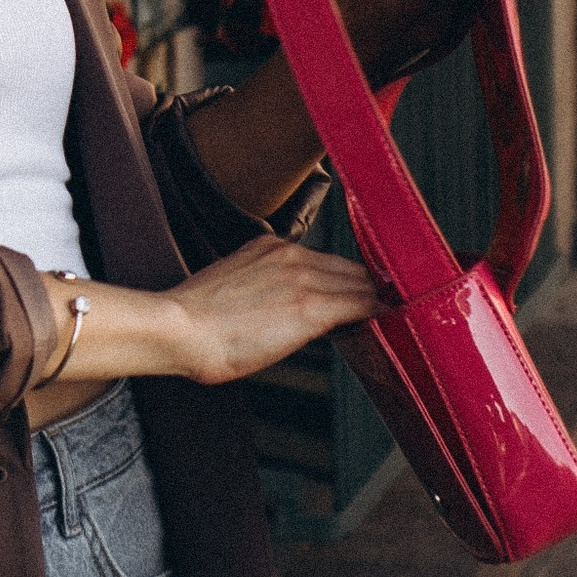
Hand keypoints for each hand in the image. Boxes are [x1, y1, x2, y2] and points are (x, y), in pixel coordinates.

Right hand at [19, 241, 377, 416]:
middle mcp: (289, 254)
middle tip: (391, 308)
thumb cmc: (194, 321)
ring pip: (361, 283)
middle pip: (351, 269)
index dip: (350, 282)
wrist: (179, 330)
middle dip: (372, 289)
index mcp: (269, 246)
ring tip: (397, 316)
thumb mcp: (232, 287)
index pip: (327, 263)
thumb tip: (282, 310)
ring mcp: (302, 276)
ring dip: (379, 300)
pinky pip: (361, 303)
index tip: (365, 297)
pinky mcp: (311, 305)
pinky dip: (380, 312)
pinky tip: (392, 323)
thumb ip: (264, 287)